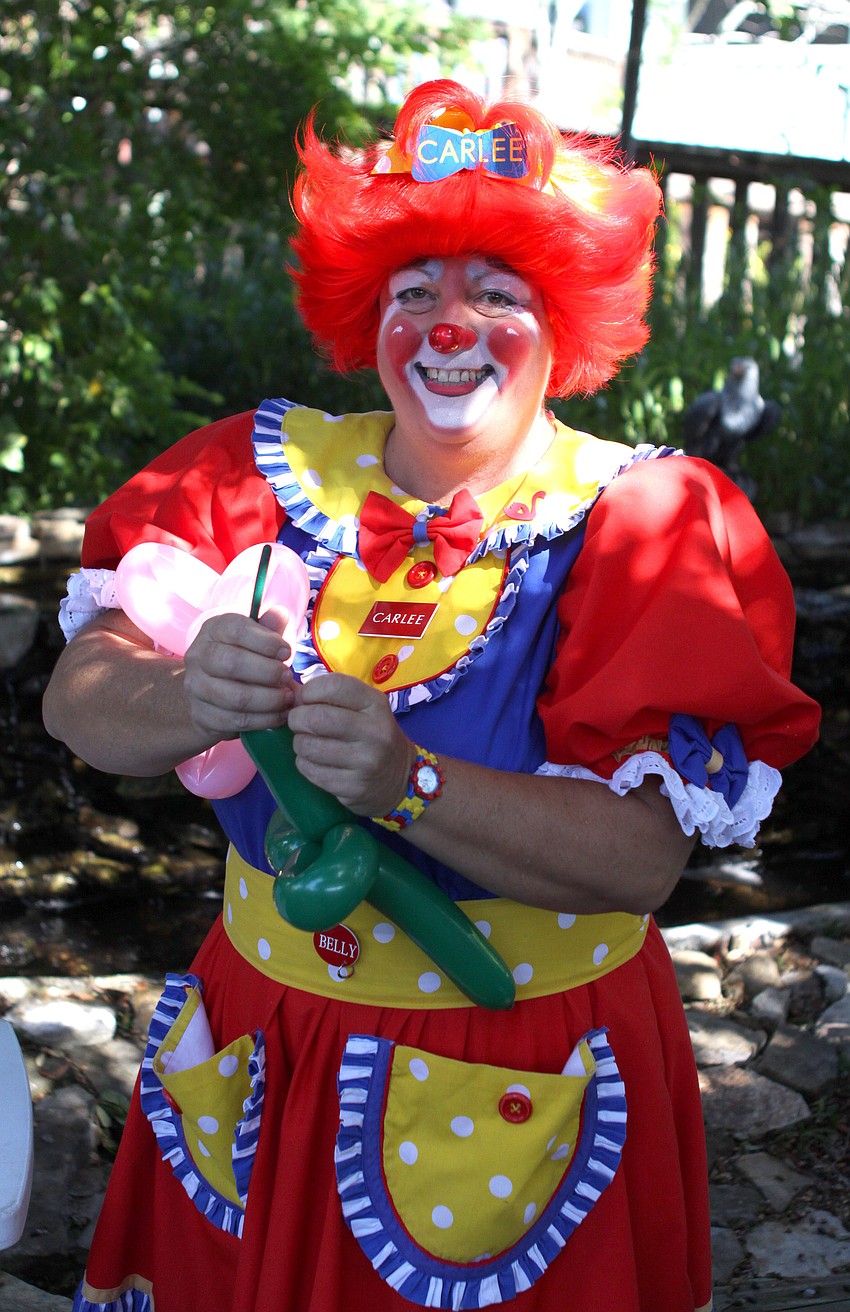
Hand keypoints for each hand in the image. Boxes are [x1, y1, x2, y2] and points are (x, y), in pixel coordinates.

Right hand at [182, 610, 295, 743]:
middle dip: (268, 672)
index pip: (235, 630)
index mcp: (213, 630)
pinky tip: (279, 715)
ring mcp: (195, 687)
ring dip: (269, 699)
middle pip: (232, 663)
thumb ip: (269, 628)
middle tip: (287, 677)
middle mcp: (198, 655)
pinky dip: (264, 720)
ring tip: (287, 698)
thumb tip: (281, 613)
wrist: (209, 694)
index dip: (265, 642)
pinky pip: (236, 721)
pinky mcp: (201, 715)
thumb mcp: (255, 639)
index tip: (286, 652)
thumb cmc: (242, 658)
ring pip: (236, 697)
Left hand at [287, 673, 414, 816]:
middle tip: (298, 723)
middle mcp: (375, 731)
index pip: (333, 686)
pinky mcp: (355, 787)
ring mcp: (366, 762)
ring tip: (307, 743)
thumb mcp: (362, 710)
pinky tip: (314, 762)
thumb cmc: (373, 737)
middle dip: (296, 719)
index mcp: (376, 704)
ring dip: (299, 744)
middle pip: (316, 718)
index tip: (305, 700)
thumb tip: (288, 690)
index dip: (310, 691)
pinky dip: (304, 764)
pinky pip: (312, 772)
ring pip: (309, 747)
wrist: (401, 780)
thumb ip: (329, 697)